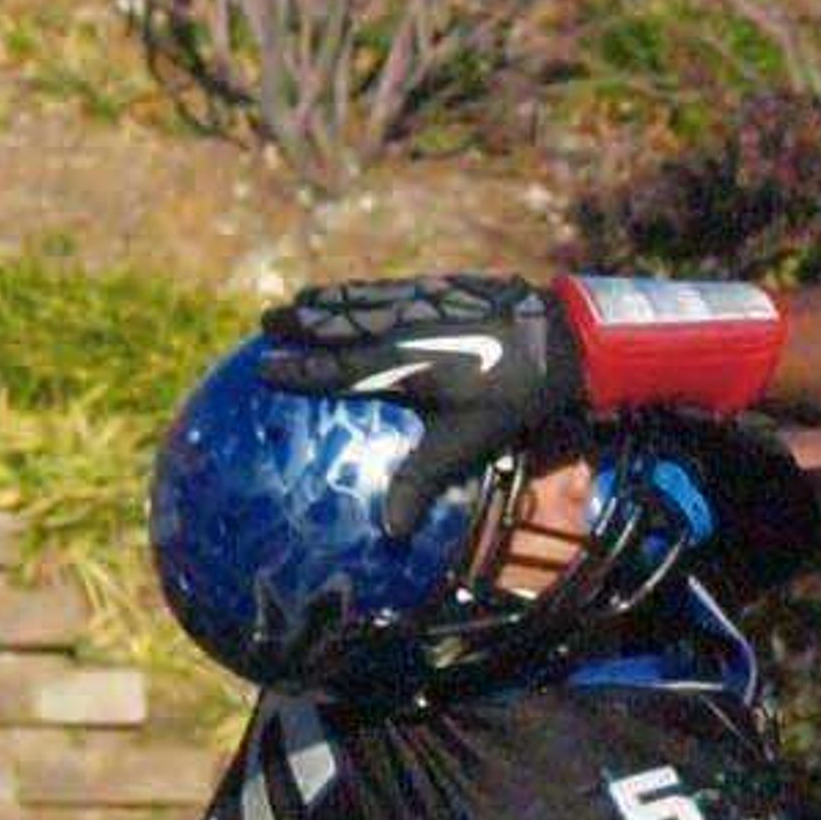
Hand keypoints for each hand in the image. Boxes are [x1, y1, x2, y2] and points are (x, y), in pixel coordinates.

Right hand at [257, 275, 584, 539]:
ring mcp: (419, 303)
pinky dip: (363, 288)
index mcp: (399, 366)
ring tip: (299, 299)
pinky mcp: (439, 288)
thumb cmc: (510, 396)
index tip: (263, 368)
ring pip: (359, 299)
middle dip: (301, 322)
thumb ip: (421, 480)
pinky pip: (387, 287)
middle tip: (266, 321)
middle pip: (338, 323)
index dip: (298, 369)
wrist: (558, 338)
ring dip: (327, 301)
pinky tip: (357, 290)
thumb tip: (391, 532)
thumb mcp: (464, 442)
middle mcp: (401, 329)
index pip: (335, 369)